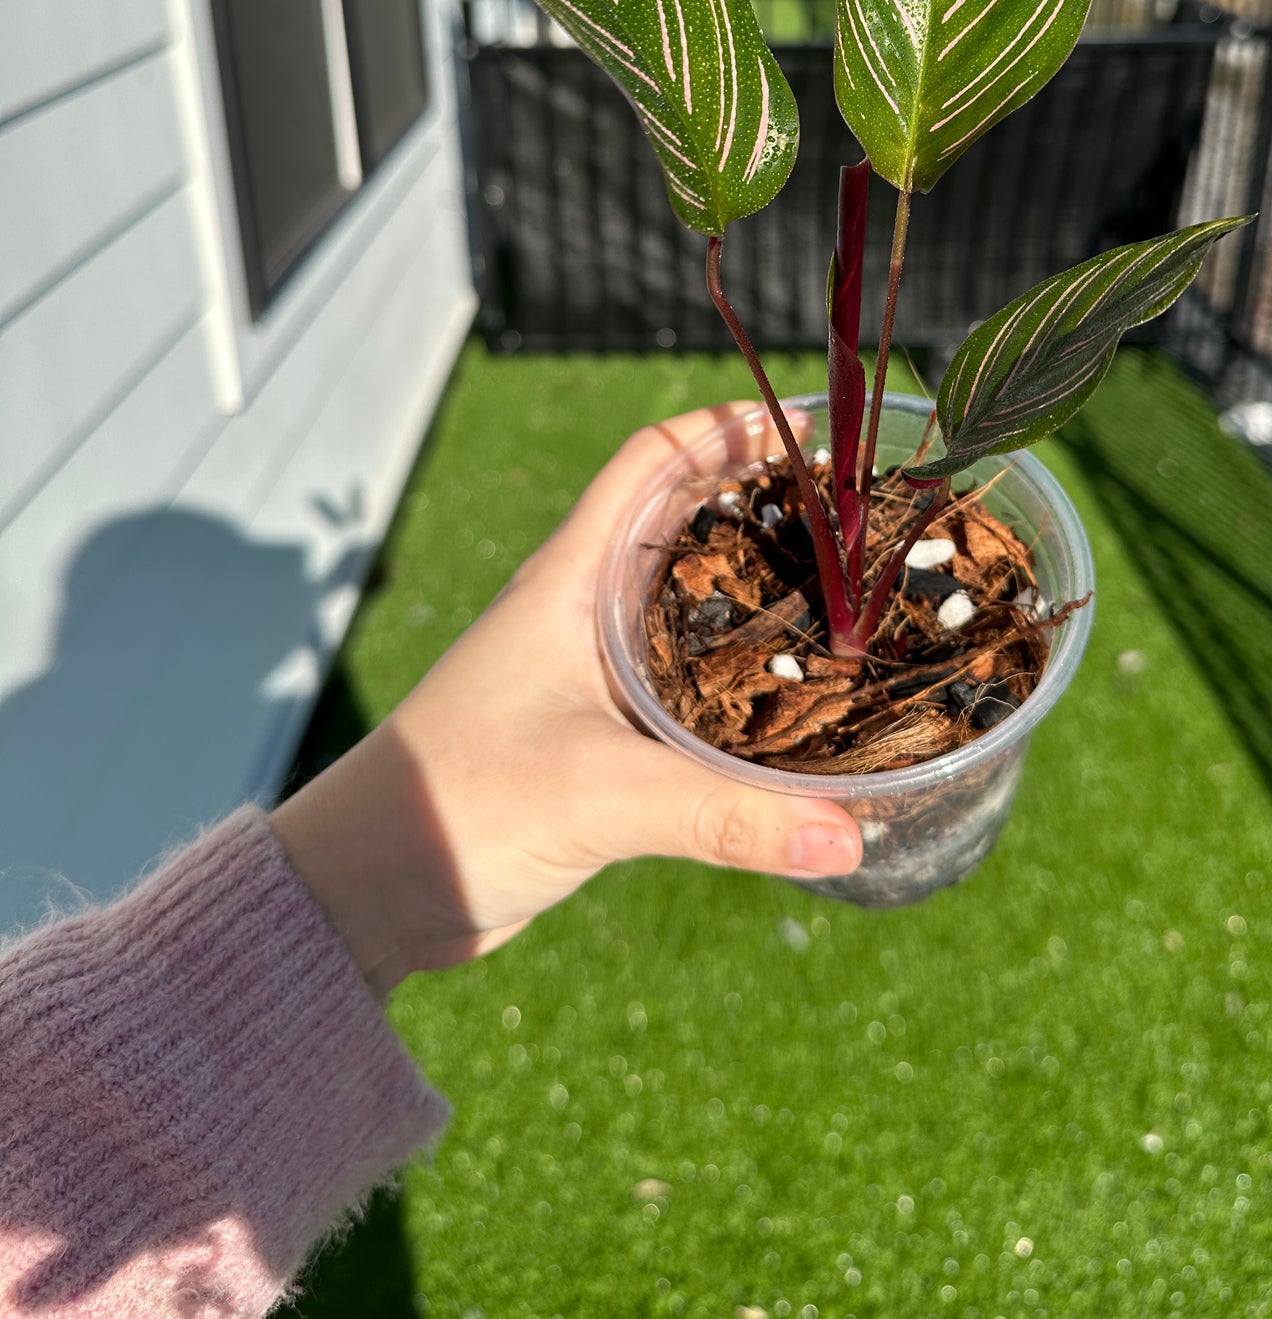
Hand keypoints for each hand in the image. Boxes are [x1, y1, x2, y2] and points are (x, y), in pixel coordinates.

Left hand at [270, 403, 861, 995]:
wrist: (367, 890)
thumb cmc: (454, 807)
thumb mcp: (596, 796)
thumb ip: (722, 816)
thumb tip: (846, 835)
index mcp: (570, 581)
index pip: (651, 461)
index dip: (725, 429)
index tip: (808, 431)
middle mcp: (581, 611)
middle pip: (685, 526)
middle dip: (766, 512)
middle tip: (855, 523)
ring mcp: (587, 672)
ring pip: (690, 608)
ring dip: (758, 598)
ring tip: (848, 604)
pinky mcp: (595, 734)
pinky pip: (685, 682)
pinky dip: (740, 676)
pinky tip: (794, 702)